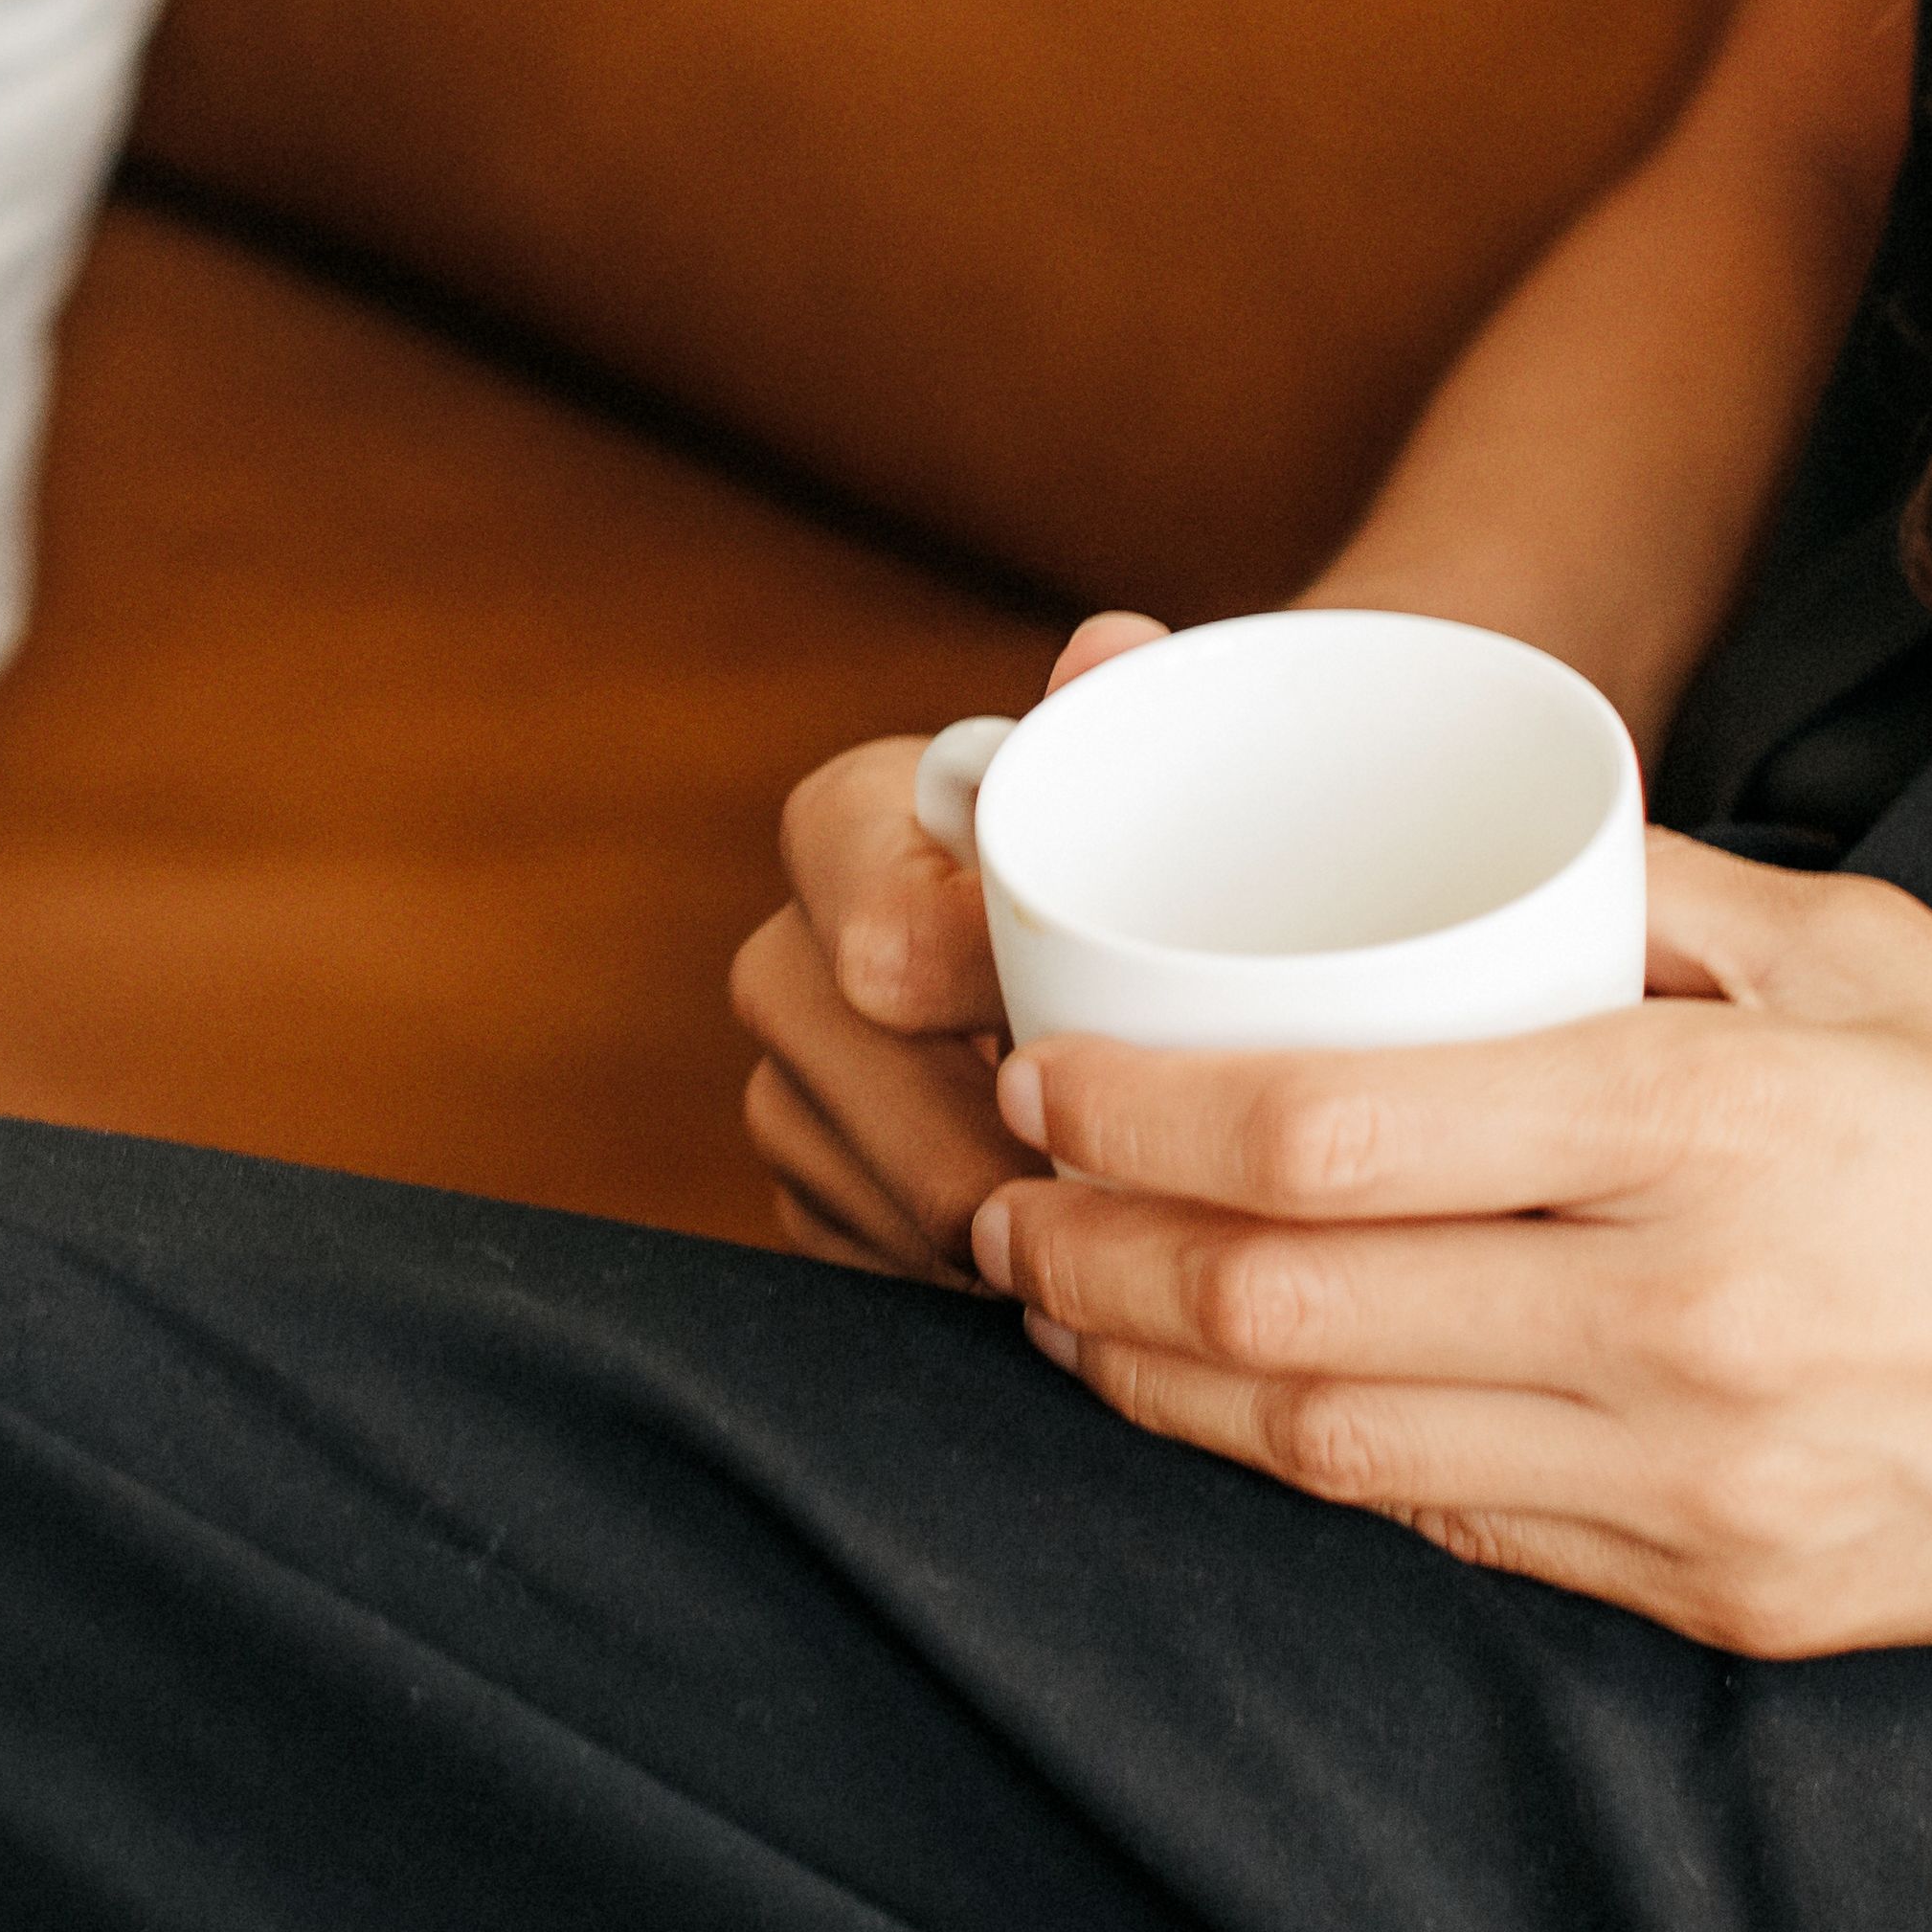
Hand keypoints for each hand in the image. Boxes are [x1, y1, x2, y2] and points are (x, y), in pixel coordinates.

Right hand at [736, 610, 1167, 1279]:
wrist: (1118, 928)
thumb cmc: (1135, 835)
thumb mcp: (1137, 760)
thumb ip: (1125, 702)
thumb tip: (1110, 650)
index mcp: (842, 827)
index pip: (880, 943)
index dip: (986, 1004)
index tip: (1089, 1026)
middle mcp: (786, 958)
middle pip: (867, 1095)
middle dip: (1008, 1147)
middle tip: (1145, 1170)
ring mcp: (788, 1088)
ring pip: (875, 1198)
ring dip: (1004, 1227)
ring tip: (1132, 1216)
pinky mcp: (816, 1197)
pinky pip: (880, 1271)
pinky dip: (982, 1281)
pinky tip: (1077, 1262)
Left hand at [973, 839, 1931, 1654]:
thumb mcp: (1864, 947)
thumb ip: (1643, 893)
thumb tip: (1429, 842)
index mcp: (1710, 1129)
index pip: (1323, 1133)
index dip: (1134, 1114)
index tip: (1037, 1070)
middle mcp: (1685, 1323)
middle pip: (1281, 1307)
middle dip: (1091, 1255)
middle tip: (1003, 1195)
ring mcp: (1699, 1487)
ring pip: (1331, 1447)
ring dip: (1162, 1376)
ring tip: (1076, 1299)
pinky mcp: (1721, 1598)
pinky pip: (1455, 1534)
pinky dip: (1320, 1462)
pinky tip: (1255, 1395)